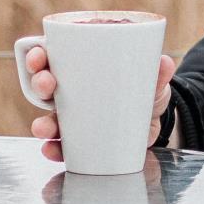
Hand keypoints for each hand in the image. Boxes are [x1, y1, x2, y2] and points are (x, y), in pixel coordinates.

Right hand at [26, 46, 176, 162]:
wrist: (152, 121)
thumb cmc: (142, 90)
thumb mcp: (151, 78)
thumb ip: (158, 71)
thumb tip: (164, 62)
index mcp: (78, 67)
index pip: (51, 56)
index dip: (38, 55)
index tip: (39, 56)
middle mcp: (69, 91)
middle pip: (44, 85)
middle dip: (40, 83)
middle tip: (47, 84)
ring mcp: (72, 116)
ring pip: (48, 117)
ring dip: (42, 123)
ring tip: (44, 127)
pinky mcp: (80, 140)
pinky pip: (60, 145)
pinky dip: (54, 149)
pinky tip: (52, 149)